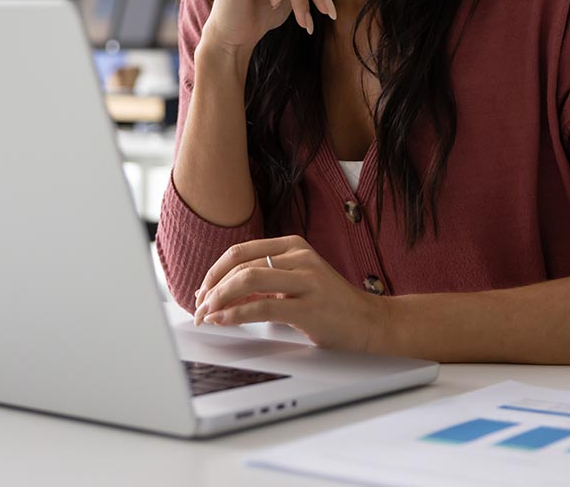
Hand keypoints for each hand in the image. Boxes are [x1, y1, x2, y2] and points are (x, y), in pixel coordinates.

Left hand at [190, 236, 387, 352]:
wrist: (370, 323)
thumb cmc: (331, 304)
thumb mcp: (298, 281)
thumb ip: (266, 281)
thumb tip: (222, 292)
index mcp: (294, 246)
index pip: (242, 251)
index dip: (215, 270)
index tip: (202, 289)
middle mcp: (300, 257)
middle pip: (240, 264)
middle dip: (212, 287)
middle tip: (199, 307)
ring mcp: (306, 281)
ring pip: (248, 280)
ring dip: (219, 299)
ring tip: (207, 314)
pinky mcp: (308, 307)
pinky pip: (261, 307)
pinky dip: (235, 314)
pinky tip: (224, 321)